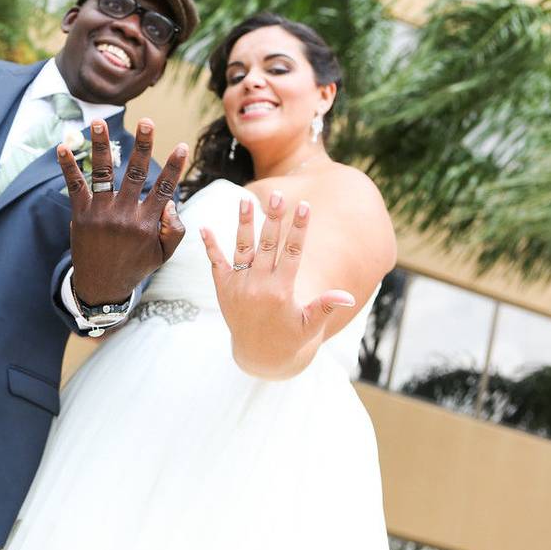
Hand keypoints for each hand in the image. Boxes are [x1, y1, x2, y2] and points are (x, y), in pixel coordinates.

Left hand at [57, 118, 186, 303]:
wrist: (100, 286)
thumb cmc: (134, 265)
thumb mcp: (162, 254)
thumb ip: (174, 230)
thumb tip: (171, 203)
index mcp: (146, 223)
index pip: (164, 189)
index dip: (174, 167)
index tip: (181, 145)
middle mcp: (124, 215)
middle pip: (135, 174)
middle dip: (142, 146)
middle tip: (146, 121)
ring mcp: (101, 214)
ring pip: (103, 174)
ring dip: (101, 146)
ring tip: (99, 122)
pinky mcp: (81, 215)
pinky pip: (75, 186)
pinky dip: (68, 167)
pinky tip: (63, 147)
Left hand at [200, 192, 354, 378]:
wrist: (258, 355)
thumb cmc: (290, 337)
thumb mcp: (309, 325)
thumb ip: (324, 307)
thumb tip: (346, 296)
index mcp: (282, 291)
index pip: (293, 252)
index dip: (299, 228)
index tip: (304, 206)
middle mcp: (258, 286)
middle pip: (267, 245)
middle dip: (273, 219)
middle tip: (278, 195)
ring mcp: (239, 286)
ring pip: (242, 248)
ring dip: (244, 224)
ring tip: (245, 200)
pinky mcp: (223, 288)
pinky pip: (215, 263)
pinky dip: (210, 246)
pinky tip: (203, 227)